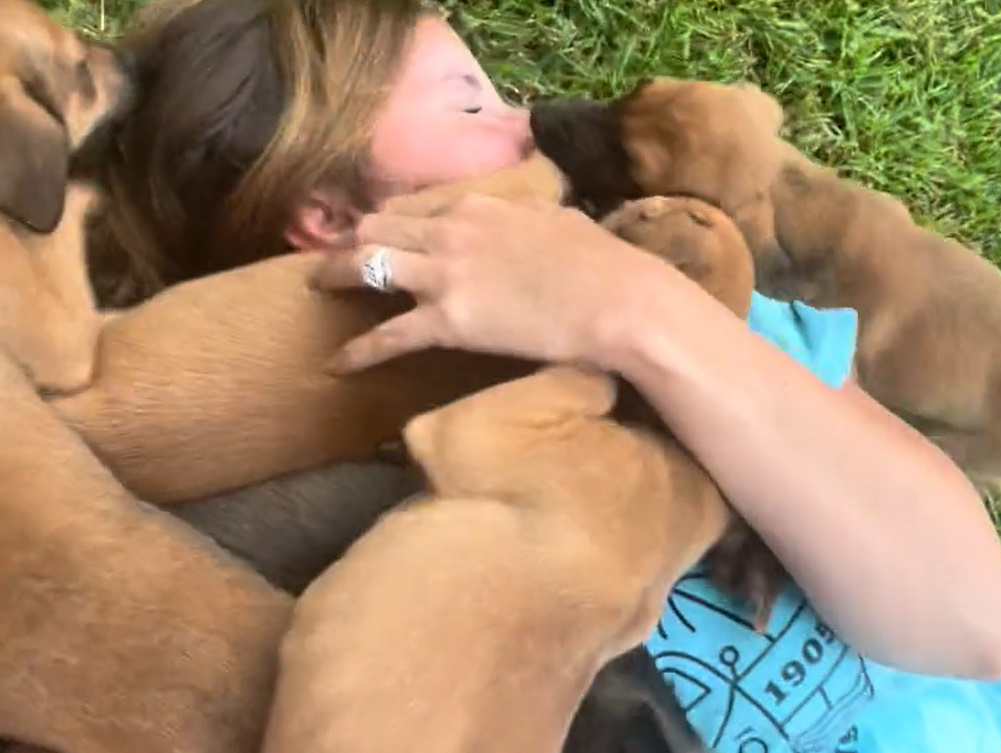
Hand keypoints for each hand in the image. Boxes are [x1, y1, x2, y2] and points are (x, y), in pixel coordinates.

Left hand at [309, 194, 681, 373]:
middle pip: (376, 229)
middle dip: (349, 240)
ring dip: (333, 275)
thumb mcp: (558, 217)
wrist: (618, 301)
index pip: (411, 207)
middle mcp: (450, 232)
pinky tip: (336, 365)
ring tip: (315, 287)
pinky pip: (386, 336)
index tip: (373, 230)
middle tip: (332, 255)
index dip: (386, 220)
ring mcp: (445, 276)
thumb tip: (524, 215)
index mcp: (477, 205)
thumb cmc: (602, 262)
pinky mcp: (448, 322)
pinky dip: (357, 351)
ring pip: (365, 266)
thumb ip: (525, 213)